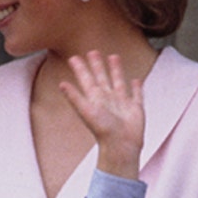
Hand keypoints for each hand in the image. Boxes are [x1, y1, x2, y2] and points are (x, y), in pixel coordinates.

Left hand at [59, 50, 144, 179]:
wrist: (121, 145)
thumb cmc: (102, 130)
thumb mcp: (86, 111)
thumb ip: (74, 97)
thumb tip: (61, 84)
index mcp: (95, 98)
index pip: (86, 79)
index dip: (80, 68)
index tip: (74, 57)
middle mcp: (108, 99)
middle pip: (101, 77)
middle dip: (96, 65)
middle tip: (92, 51)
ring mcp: (122, 103)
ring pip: (118, 81)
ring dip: (115, 70)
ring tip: (113, 57)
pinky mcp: (135, 108)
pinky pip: (136, 94)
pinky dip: (136, 87)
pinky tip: (136, 80)